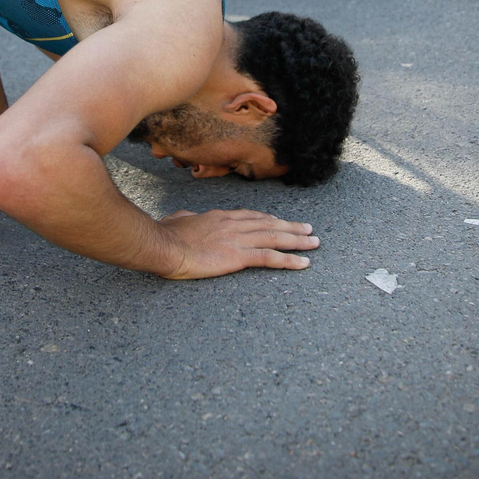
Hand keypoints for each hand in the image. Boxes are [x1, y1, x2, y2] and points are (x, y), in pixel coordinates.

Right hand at [157, 208, 319, 278]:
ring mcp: (238, 239)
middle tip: (309, 229)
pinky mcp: (239, 255)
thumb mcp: (177, 221)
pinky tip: (303, 263)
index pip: (251, 216)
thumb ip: (186, 219)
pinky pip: (270, 257)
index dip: (269, 219)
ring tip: (314, 243)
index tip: (281, 221)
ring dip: (298, 240)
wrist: (165, 245)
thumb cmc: (166, 235)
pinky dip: (290, 259)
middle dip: (291, 227)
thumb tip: (185, 218)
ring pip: (276, 237)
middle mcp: (234, 224)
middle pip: (270, 224)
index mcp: (220, 216)